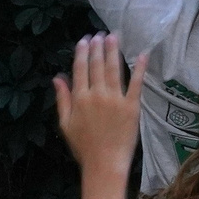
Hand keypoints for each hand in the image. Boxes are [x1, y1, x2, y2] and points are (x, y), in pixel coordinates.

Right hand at [52, 34, 143, 179]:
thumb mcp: (65, 124)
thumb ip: (62, 99)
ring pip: (113, 69)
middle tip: (100, 34)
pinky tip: (141, 54)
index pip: (80, 69)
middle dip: (98, 47)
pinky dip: (139, 68)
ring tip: (114, 36)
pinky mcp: (132, 107)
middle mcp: (97, 94)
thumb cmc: (83, 147)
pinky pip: (136, 84)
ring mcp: (116, 99)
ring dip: (113, 51)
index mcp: (80, 98)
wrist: (104, 164)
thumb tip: (57, 78)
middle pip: (97, 65)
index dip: (82, 52)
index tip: (84, 40)